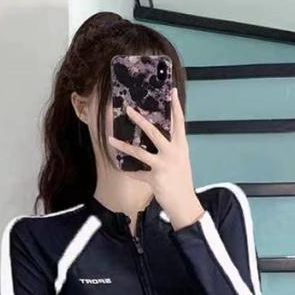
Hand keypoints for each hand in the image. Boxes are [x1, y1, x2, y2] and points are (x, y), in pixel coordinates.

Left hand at [107, 87, 203, 229]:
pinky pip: (137, 174)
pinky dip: (129, 172)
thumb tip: (157, 137)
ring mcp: (163, 166)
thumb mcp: (180, 160)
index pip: (179, 122)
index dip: (175, 106)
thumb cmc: (181, 180)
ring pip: (140, 152)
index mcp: (181, 146)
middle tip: (128, 109)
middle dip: (140, 120)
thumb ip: (170, 147)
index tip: (171, 90)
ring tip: (110, 138)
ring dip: (123, 145)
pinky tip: (121, 169)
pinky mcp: (155, 179)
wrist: (184, 203)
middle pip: (154, 132)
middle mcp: (173, 153)